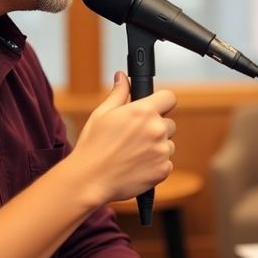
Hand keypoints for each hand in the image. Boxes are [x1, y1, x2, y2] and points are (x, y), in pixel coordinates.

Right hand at [69, 71, 177, 203]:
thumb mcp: (102, 114)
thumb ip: (118, 93)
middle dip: (156, 127)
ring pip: (168, 144)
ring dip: (157, 147)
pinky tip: (136, 166)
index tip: (155, 108)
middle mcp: (156, 129)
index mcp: (143, 111)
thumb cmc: (92, 146)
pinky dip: (156, 165)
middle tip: (135, 137)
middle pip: (169, 123)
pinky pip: (166, 163)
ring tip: (133, 154)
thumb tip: (122, 77)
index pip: (169, 98)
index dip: (162, 102)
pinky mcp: (163, 170)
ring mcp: (162, 151)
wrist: (89, 180)